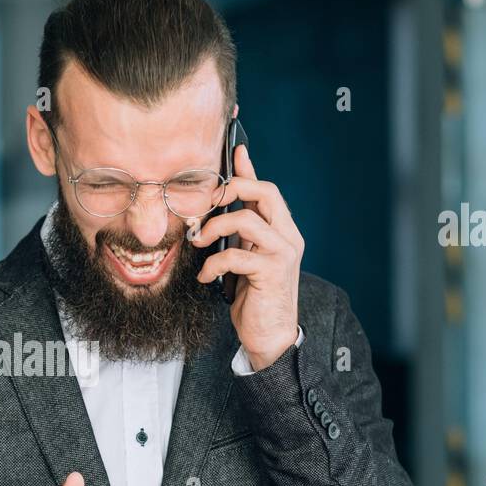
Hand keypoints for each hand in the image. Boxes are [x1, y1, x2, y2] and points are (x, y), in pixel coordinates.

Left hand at [189, 144, 303, 369]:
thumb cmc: (254, 297)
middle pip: (265, 192)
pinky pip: (236, 255)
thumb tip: (217, 211)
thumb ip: (238, 235)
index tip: (234, 150)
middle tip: (206, 203)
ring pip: (247, 219)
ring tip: (199, 243)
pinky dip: (213, 264)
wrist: (269, 335)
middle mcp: (287, 236)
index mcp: (281, 230)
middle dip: (232, 189)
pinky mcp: (272, 272)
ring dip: (215, 228)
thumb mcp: (244, 258)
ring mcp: (282, 253)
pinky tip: (205, 276)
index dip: (249, 169)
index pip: (266, 189)